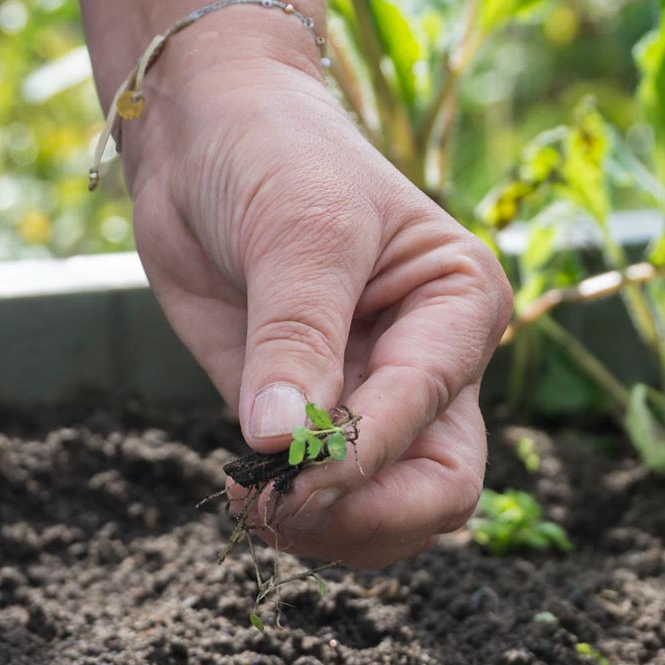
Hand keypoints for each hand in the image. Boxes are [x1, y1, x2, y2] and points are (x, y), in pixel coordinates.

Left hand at [119, 16, 512, 567]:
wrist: (204, 131)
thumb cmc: (273, 155)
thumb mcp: (296, 232)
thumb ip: (295, 338)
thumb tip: (284, 444)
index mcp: (459, 310)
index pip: (434, 423)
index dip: (362, 464)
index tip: (287, 475)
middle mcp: (431, 366)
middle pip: (436, 494)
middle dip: (362, 520)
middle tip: (279, 509)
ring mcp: (372, 400)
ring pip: (387, 516)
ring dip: (326, 533)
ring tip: (253, 503)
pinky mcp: (308, 419)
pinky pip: (322, 500)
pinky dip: (288, 516)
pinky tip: (242, 490)